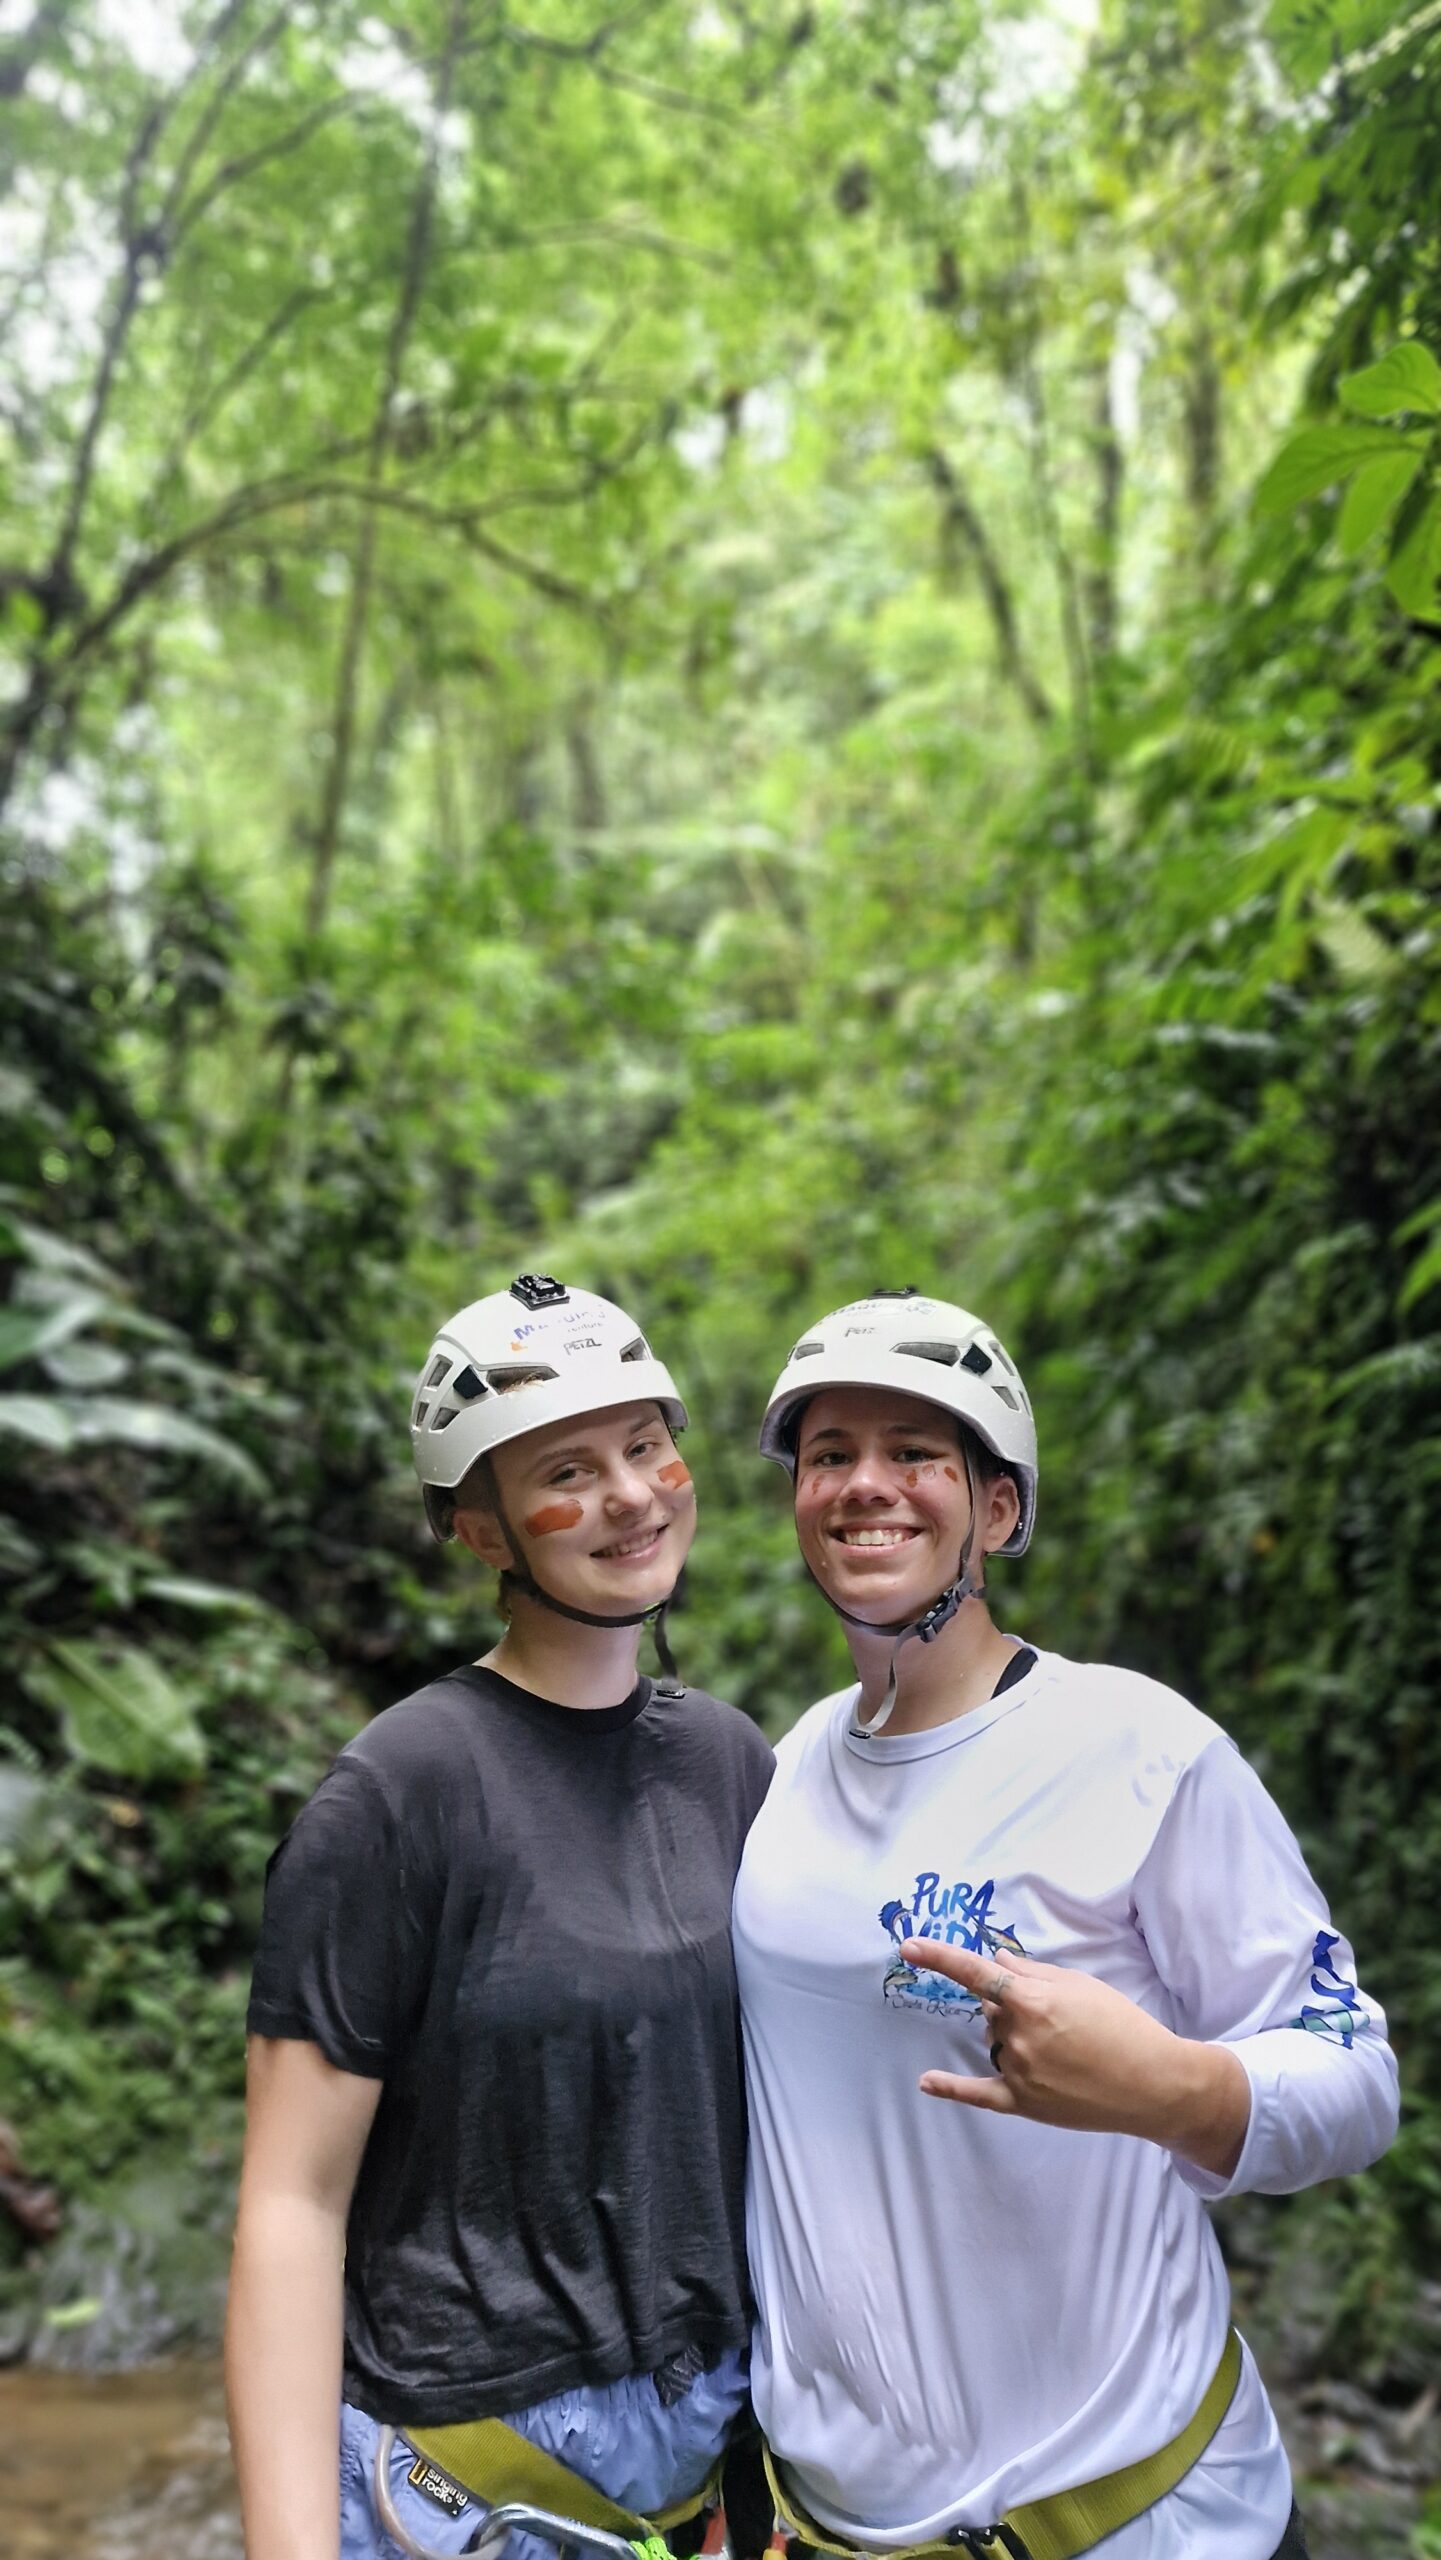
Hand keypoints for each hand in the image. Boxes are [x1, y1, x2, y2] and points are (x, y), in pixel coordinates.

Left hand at [900, 1938, 1249, 2176]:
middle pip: (992, 2010)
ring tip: (1063, 2047)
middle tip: (1059, 2018)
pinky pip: (979, 2094)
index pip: (974, 1974)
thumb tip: (995, 1962)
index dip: (939, 1957)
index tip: (908, 1946)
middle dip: (1013, 2006)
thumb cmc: (1122, 2025)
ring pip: (995, 2041)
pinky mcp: (1023, 2103)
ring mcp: (1018, 2072)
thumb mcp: (1081, 1985)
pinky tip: (926, 2082)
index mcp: (1031, 2001)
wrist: (1154, 2083)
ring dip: (1013, 2037)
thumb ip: (1031, 1972)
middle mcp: (1018, 2036)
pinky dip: (951, 2088)